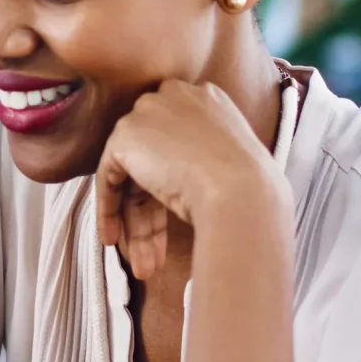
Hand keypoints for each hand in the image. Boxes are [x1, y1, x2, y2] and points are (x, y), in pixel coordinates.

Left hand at [96, 81, 288, 280]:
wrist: (242, 191)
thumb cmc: (251, 186)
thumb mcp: (233, 161)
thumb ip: (206, 158)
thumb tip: (182, 183)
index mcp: (207, 99)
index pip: (178, 143)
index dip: (171, 183)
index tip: (172, 218)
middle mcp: (174, 96)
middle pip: (153, 159)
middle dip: (152, 212)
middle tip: (156, 253)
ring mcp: (147, 113)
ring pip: (132, 173)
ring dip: (137, 223)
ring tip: (144, 264)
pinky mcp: (125, 135)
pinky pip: (109, 176)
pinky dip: (109, 209)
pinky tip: (115, 239)